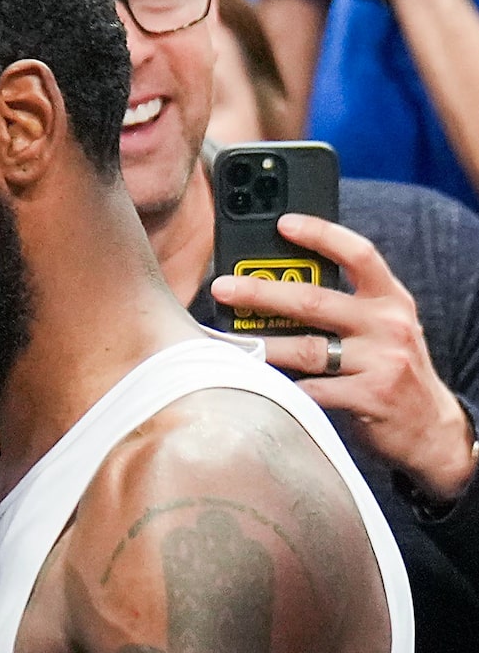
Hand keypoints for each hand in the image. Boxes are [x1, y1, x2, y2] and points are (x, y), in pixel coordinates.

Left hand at [214, 213, 475, 501]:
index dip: (321, 234)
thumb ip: (342, 305)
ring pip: (306, 349)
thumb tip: (273, 284)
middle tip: (222, 287)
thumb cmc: (388, 369)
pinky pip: (311, 390)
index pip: (359, 254)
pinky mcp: (370, 397)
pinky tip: (253, 383)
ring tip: (221, 340)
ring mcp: (381, 362)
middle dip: (261, 292)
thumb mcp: (379, 328)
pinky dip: (280, 388)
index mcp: (390, 299)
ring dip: (258, 345)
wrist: (431, 428)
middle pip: (315, 301)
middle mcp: (388, 324)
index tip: (282, 223)